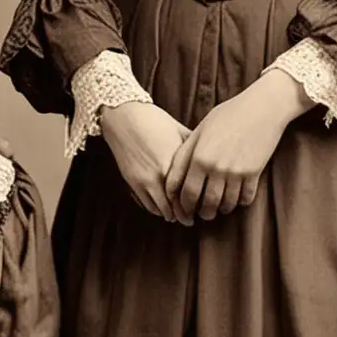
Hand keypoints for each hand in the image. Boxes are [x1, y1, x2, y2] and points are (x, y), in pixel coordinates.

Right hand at [99, 102, 190, 223]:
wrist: (124, 117)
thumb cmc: (154, 121)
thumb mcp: (180, 132)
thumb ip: (195, 150)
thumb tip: (212, 159)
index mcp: (175, 163)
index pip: (189, 195)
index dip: (197, 206)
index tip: (202, 209)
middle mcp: (160, 175)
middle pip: (176, 207)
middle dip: (184, 216)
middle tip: (191, 219)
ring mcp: (144, 180)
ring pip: (160, 210)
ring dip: (170, 215)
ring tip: (178, 215)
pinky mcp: (132, 181)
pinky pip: (146, 204)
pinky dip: (156, 209)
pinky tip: (163, 207)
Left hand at [164, 69, 311, 223]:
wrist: (263, 107)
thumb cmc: (228, 114)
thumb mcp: (200, 130)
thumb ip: (186, 152)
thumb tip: (175, 176)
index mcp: (198, 156)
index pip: (184, 192)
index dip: (181, 205)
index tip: (182, 209)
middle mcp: (215, 168)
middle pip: (204, 203)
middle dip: (200, 212)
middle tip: (200, 213)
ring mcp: (235, 172)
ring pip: (225, 204)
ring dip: (220, 209)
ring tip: (217, 208)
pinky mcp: (254, 174)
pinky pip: (244, 199)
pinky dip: (239, 202)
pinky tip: (235, 199)